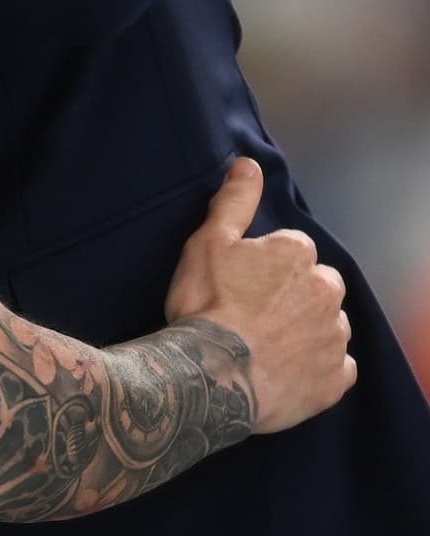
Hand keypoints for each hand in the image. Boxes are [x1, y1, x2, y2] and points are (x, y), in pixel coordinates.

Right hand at [165, 157, 355, 433]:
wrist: (212, 376)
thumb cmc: (207, 302)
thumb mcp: (209, 240)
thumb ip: (235, 201)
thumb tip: (250, 164)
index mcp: (298, 253)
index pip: (292, 249)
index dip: (267, 265)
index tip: (243, 281)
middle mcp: (326, 291)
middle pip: (318, 285)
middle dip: (297, 294)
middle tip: (258, 312)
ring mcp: (334, 338)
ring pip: (329, 324)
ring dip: (309, 329)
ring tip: (271, 342)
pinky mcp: (335, 381)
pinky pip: (337, 368)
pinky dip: (320, 367)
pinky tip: (291, 369)